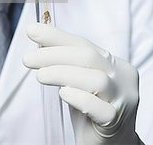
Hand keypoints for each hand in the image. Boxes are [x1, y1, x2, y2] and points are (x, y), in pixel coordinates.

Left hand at [23, 23, 140, 144]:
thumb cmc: (92, 110)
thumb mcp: (78, 81)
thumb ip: (66, 62)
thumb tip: (39, 39)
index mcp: (114, 63)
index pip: (83, 43)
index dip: (56, 36)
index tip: (31, 30)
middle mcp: (123, 77)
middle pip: (89, 57)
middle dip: (54, 54)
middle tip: (28, 59)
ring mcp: (124, 99)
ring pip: (97, 80)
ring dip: (63, 74)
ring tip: (40, 76)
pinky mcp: (117, 122)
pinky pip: (100, 108)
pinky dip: (79, 98)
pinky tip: (63, 94)